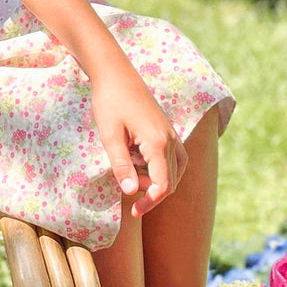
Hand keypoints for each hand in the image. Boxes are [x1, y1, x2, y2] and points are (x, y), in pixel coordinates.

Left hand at [91, 70, 187, 217]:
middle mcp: (172, 140)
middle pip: (172, 181)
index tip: (134, 212)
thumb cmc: (110, 103)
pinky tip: (140, 166)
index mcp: (158, 142)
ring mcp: (172, 134)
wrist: (116, 74)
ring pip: (176, 171)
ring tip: (133, 179)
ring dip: (158, 182)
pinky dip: (160, 169)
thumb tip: (132, 193)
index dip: (150, 202)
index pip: (163, 184)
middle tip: (130, 202)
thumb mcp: (110, 136)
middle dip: (152, 194)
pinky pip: (173, 158)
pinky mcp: (168, 131)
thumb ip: (122, 165)